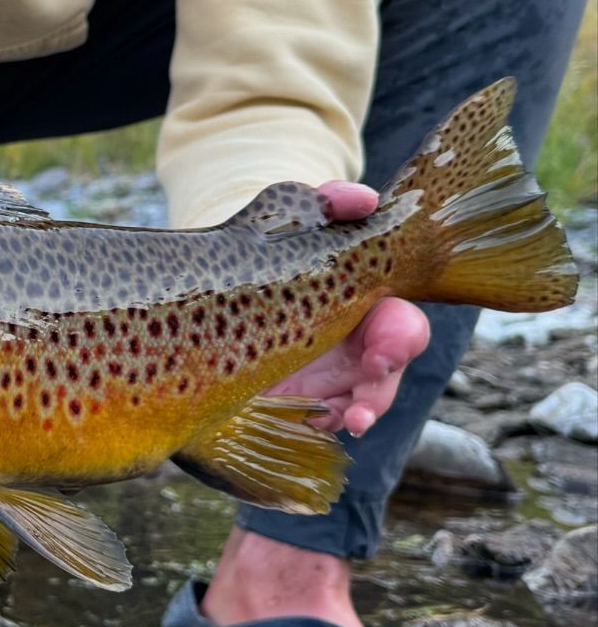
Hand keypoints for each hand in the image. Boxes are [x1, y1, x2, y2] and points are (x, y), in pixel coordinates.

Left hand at [267, 181, 430, 434]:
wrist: (225, 279)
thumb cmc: (278, 246)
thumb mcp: (299, 216)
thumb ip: (329, 203)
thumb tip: (360, 201)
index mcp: (367, 304)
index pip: (401, 325)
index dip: (400, 340)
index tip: (380, 354)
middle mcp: (354, 344)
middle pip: (384, 375)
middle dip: (379, 392)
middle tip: (362, 407)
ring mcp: (326, 376)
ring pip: (354, 405)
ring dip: (354, 417)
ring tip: (345, 425)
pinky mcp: (293, 398)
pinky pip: (310, 420)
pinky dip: (309, 425)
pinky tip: (300, 426)